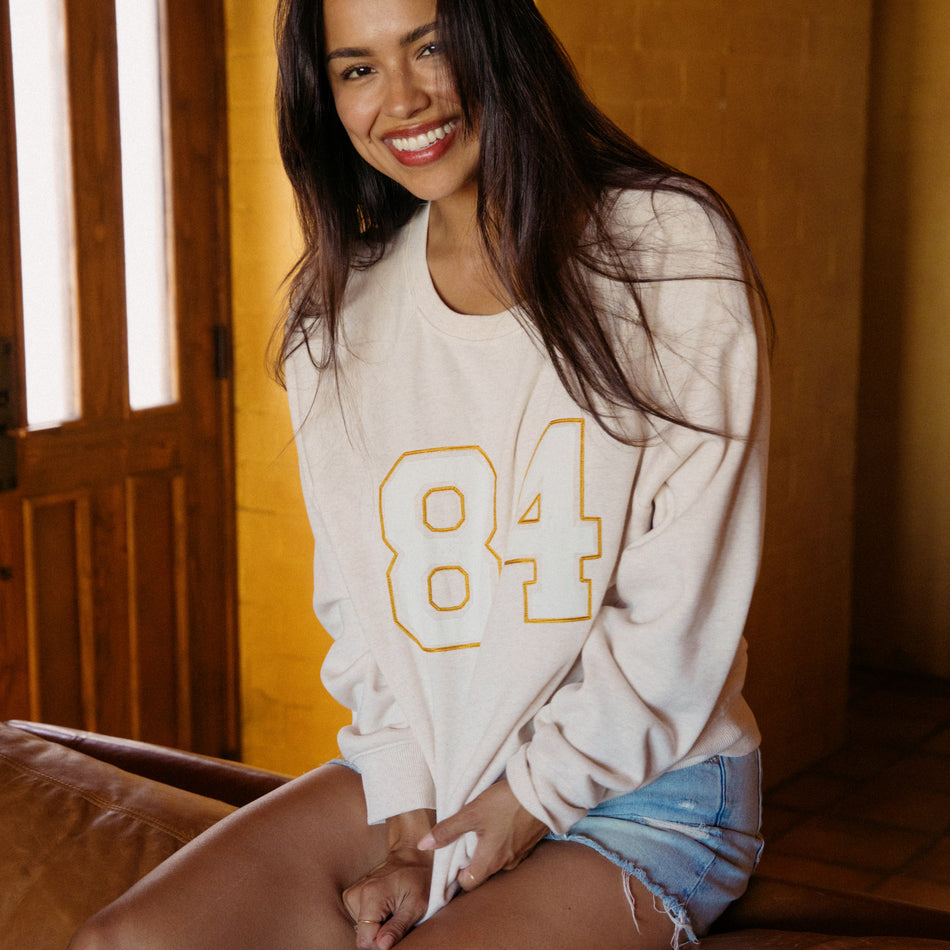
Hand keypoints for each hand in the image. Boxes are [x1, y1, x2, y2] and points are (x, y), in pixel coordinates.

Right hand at [342, 809, 434, 949]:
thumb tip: (382, 946)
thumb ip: (398, 927)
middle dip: (380, 933)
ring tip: (394, 909)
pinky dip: (374, 918)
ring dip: (378, 925)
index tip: (396, 933)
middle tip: (398, 916)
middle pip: (363, 935)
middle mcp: (356, 894)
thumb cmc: (419, 879)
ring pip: (361, 928)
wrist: (413, 857)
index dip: (381, 944)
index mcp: (370, 896)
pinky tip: (386, 906)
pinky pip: (361, 919)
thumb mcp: (416, 906)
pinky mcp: (352, 895)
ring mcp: (352, 894)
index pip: (365, 940)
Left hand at [417, 779, 548, 890]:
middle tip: (464, 837)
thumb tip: (423, 845)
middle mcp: (506, 864)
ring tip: (482, 828)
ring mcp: (520, 855)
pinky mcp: (529, 843)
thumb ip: (447, 831)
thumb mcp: (471, 813)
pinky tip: (500, 824)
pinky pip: (510, 850)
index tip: (451, 857)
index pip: (467, 883)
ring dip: (487, 849)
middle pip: (481, 872)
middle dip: (471, 859)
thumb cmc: (505, 803)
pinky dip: (502, 842)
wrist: (542, 791)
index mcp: (489, 862)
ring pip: (496, 860)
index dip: (456, 874)